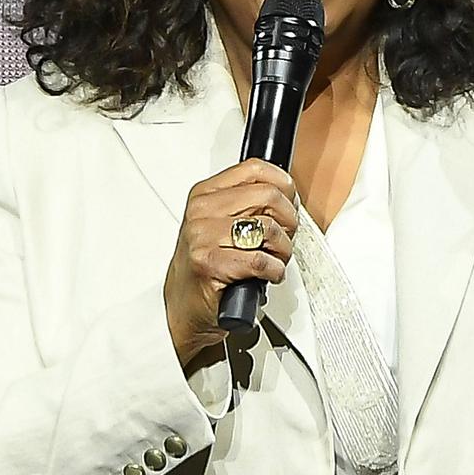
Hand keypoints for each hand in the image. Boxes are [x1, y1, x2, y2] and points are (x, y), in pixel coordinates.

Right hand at [162, 158, 301, 368]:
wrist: (185, 305)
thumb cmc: (208, 266)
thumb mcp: (222, 224)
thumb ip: (248, 204)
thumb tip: (287, 194)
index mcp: (205, 194)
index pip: (255, 169)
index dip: (283, 186)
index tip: (289, 202)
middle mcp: (201, 211)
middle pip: (268, 197)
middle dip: (288, 221)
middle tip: (284, 238)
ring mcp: (202, 237)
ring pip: (268, 228)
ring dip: (282, 249)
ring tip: (274, 258)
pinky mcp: (210, 264)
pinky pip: (261, 260)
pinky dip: (274, 270)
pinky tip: (267, 274)